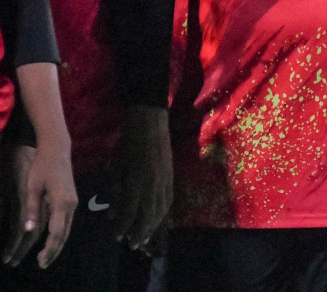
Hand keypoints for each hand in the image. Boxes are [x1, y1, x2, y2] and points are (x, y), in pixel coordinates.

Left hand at [3, 140, 75, 268]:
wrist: (57, 150)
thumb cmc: (42, 167)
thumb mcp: (33, 187)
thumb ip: (32, 209)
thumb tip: (30, 229)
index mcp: (62, 202)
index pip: (57, 233)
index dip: (49, 249)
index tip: (40, 261)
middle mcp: (71, 204)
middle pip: (64, 234)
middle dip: (54, 251)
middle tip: (42, 265)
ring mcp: (73, 202)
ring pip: (66, 229)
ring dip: (57, 244)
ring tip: (45, 257)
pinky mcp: (71, 200)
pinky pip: (66, 222)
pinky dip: (59, 234)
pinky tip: (51, 240)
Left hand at [112, 106, 171, 250]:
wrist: (151, 124)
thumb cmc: (128, 144)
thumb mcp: (116, 167)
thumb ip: (116, 192)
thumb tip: (112, 214)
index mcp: (138, 182)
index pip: (131, 212)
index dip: (123, 226)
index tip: (117, 237)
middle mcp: (154, 185)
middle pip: (150, 216)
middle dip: (141, 233)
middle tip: (133, 246)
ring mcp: (166, 181)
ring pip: (162, 211)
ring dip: (154, 227)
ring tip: (146, 239)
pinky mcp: (171, 178)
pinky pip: (169, 201)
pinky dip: (163, 215)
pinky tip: (158, 220)